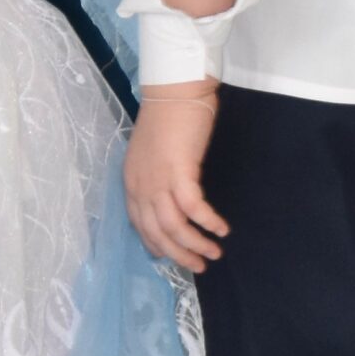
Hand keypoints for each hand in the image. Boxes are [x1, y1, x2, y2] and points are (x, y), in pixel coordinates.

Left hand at [125, 88, 229, 273]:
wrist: (174, 91)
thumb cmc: (167, 118)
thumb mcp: (152, 154)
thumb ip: (155, 177)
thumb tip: (170, 197)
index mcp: (132, 182)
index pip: (140, 225)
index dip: (156, 245)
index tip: (171, 256)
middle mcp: (140, 186)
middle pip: (158, 233)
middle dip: (180, 254)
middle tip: (200, 265)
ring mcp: (158, 181)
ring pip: (174, 227)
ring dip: (196, 244)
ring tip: (214, 252)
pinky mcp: (179, 172)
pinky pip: (193, 208)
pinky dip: (208, 222)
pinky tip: (222, 229)